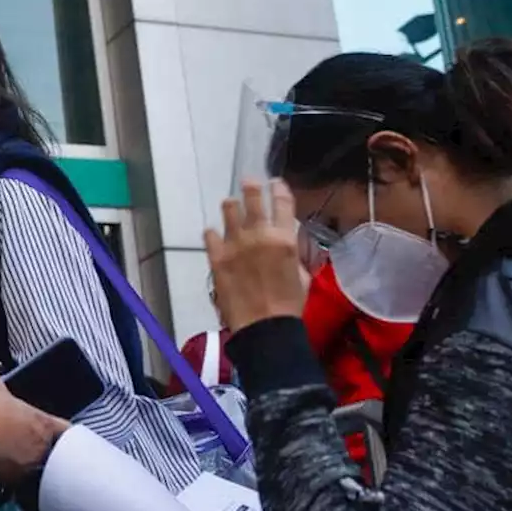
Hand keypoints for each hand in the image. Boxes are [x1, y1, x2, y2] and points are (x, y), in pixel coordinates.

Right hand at [0, 371, 68, 483]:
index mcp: (43, 423)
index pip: (66, 430)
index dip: (62, 432)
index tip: (56, 433)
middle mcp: (41, 446)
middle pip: (51, 452)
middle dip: (41, 449)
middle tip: (27, 446)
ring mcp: (28, 465)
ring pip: (34, 468)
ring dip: (26, 465)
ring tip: (11, 460)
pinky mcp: (12, 480)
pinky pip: (16, 481)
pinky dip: (9, 476)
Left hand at [205, 180, 307, 332]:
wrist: (264, 327)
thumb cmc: (289, 304)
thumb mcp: (302, 273)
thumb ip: (293, 250)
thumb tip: (286, 239)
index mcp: (285, 238)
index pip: (282, 201)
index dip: (278, 188)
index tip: (274, 183)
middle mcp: (259, 235)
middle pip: (253, 197)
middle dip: (251, 187)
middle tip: (249, 183)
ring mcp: (235, 244)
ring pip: (229, 209)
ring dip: (232, 207)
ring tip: (231, 208)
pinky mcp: (216, 257)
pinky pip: (209, 234)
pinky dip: (213, 233)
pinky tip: (215, 236)